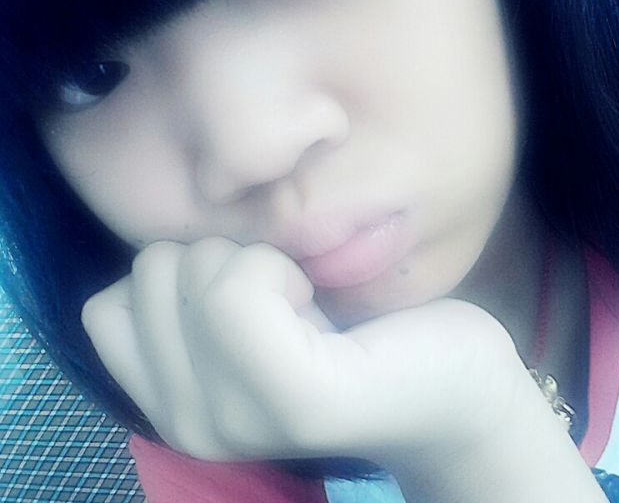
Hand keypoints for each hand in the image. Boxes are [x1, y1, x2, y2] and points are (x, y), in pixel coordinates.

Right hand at [81, 237, 524, 464]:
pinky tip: (321, 307)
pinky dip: (279, 269)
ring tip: (306, 307)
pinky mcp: (294, 397)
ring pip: (192, 270)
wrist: (452, 386)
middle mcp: (188, 425)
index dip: (175, 276)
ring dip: (254, 261)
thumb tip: (159, 256)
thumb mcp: (245, 323)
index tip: (243, 295)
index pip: (104, 306)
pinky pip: (238, 287)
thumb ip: (186, 307)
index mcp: (173, 404)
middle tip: (284, 301)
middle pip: (149, 270)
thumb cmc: (353, 335)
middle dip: (220, 258)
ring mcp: (235, 420)